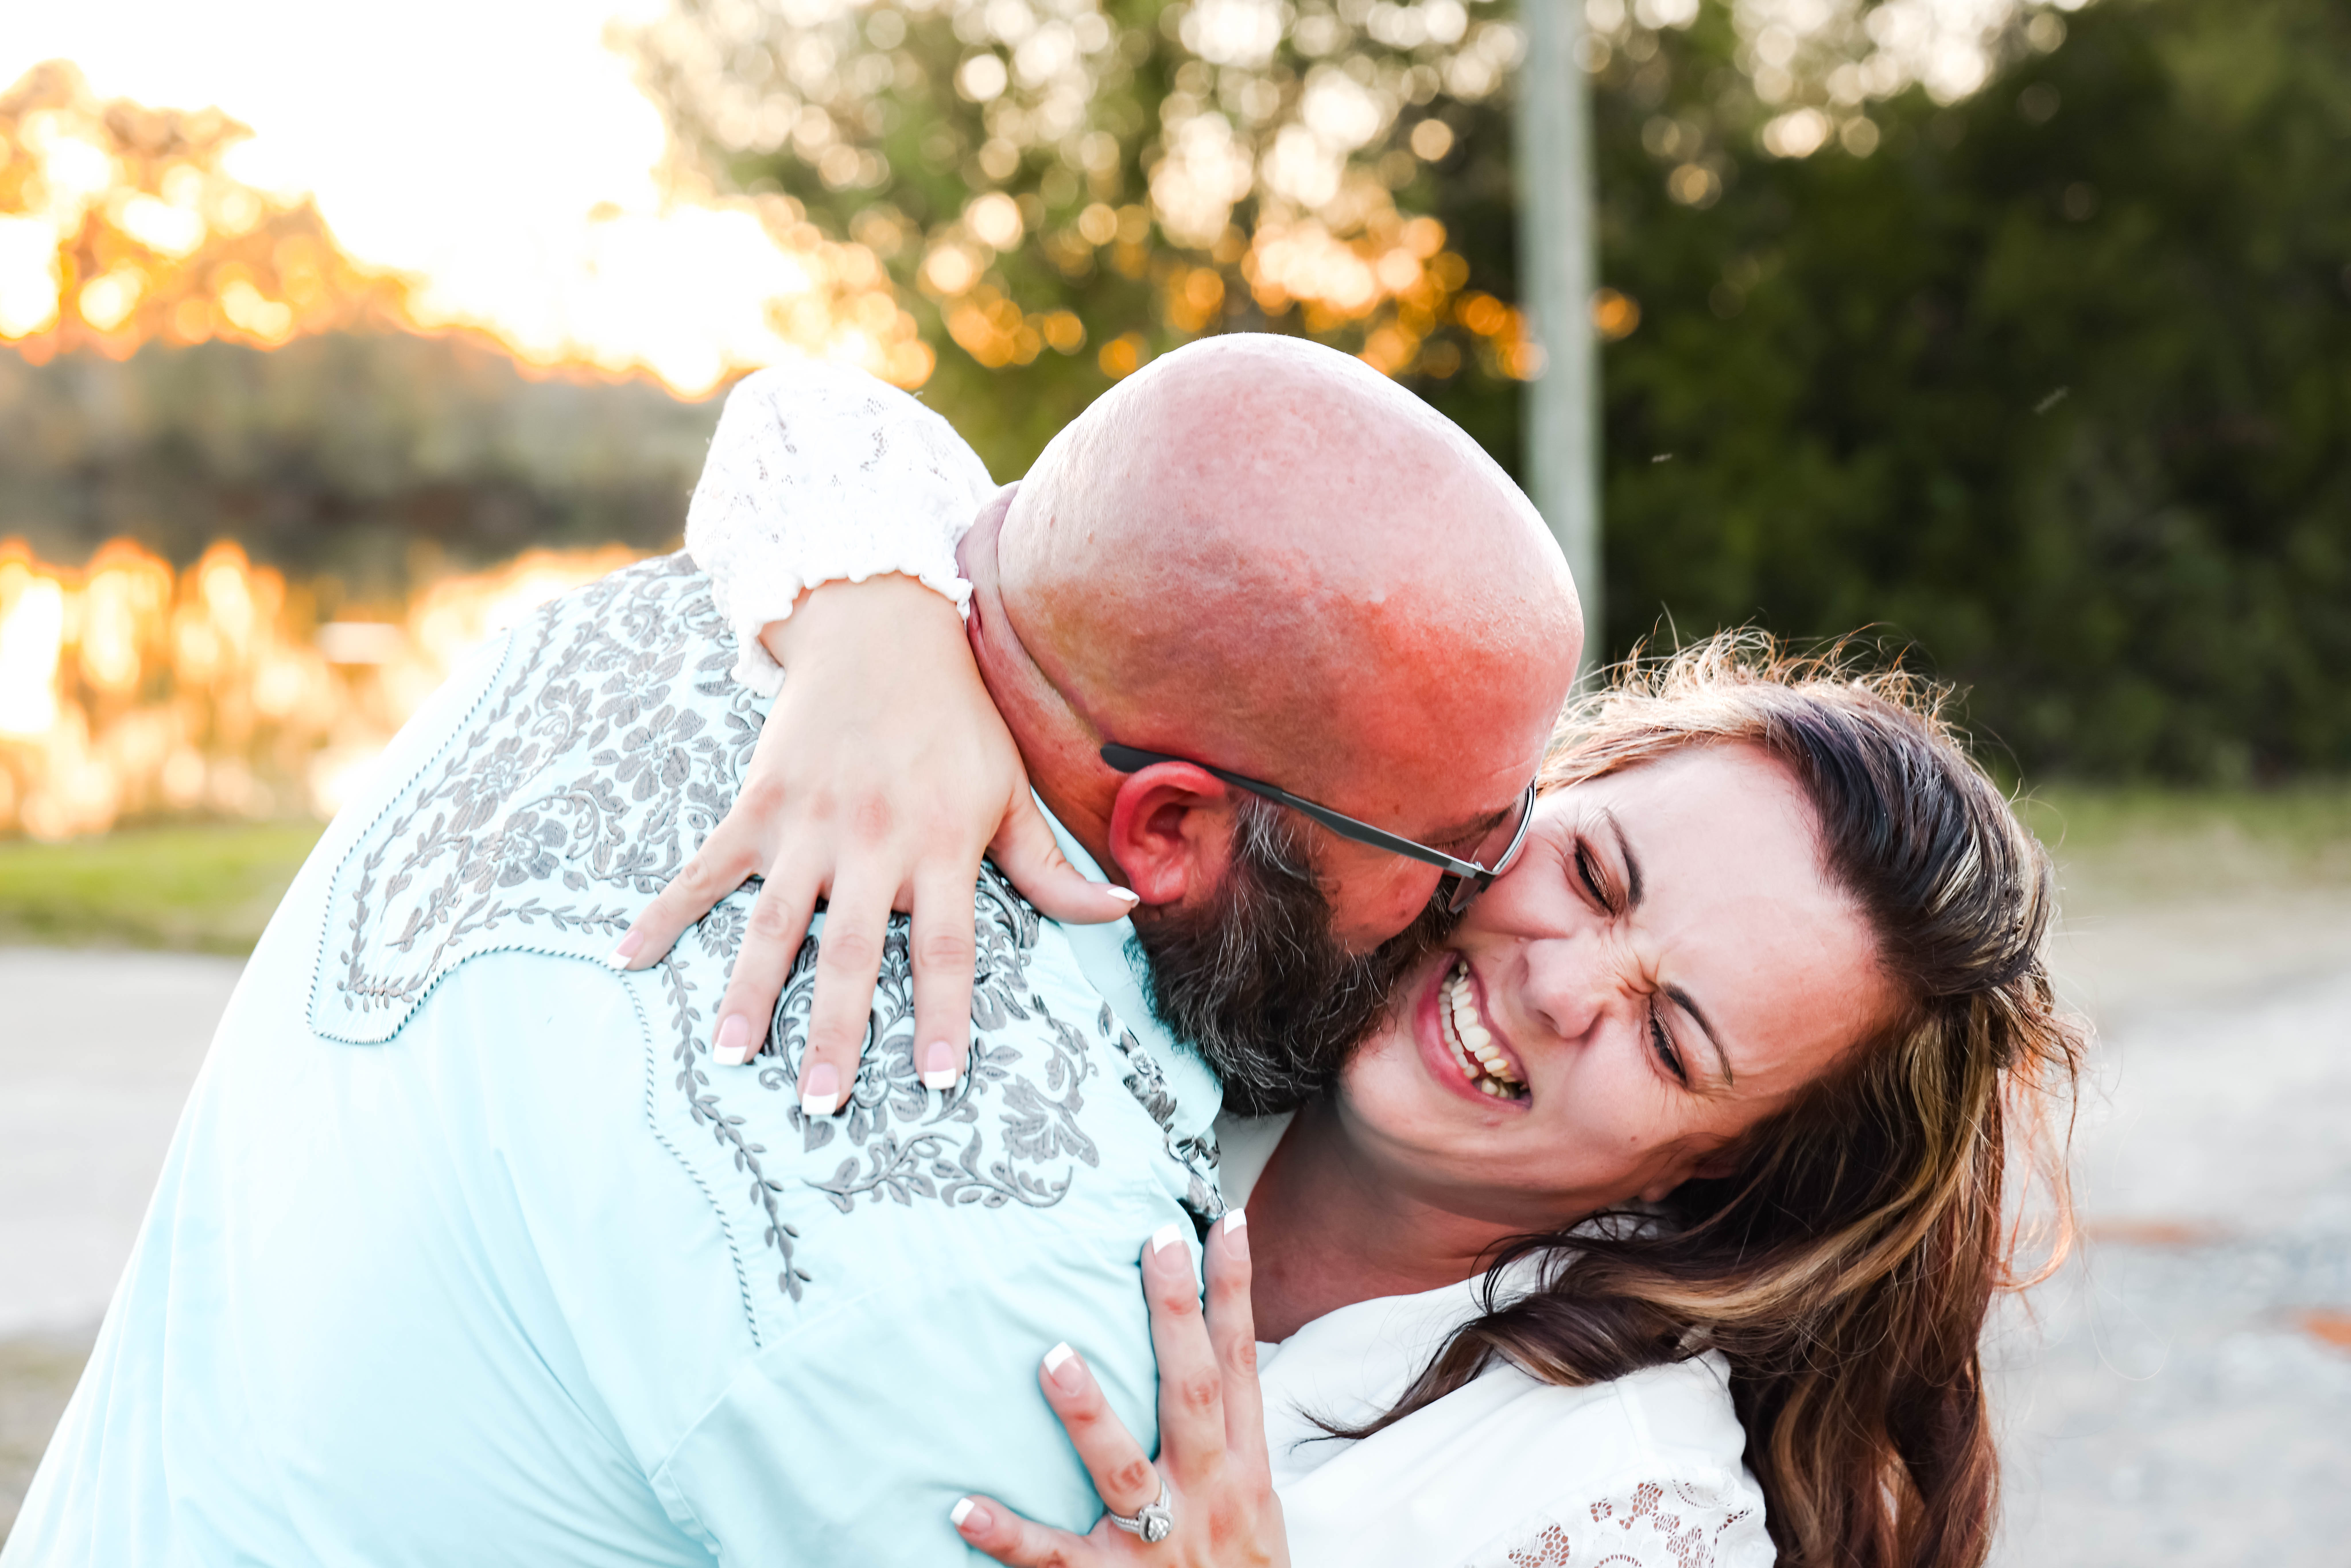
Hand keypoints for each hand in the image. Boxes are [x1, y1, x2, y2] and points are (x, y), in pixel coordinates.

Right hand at [610, 574, 1135, 1106]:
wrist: (883, 629)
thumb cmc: (959, 721)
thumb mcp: (1013, 790)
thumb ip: (1055, 866)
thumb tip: (1126, 911)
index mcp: (941, 843)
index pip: (947, 947)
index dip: (944, 1013)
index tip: (937, 1079)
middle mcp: (872, 840)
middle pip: (854, 952)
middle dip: (838, 1032)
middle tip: (823, 1102)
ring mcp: (808, 823)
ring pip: (774, 923)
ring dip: (752, 994)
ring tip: (732, 1056)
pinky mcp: (759, 803)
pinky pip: (704, 868)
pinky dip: (666, 911)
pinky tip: (628, 957)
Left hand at [951, 1214, 1286, 1567]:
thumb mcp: (1253, 1502)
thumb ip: (1224, 1435)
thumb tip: (1198, 1350)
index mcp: (1244, 1470)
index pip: (1241, 1362)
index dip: (1236, 1291)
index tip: (1225, 1220)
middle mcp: (1208, 1497)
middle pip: (1195, 1392)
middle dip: (1177, 1315)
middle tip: (1155, 1241)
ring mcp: (1160, 1546)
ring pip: (1122, 1471)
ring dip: (1090, 1414)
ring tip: (1055, 1356)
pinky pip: (1052, 1559)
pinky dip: (1007, 1535)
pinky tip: (962, 1507)